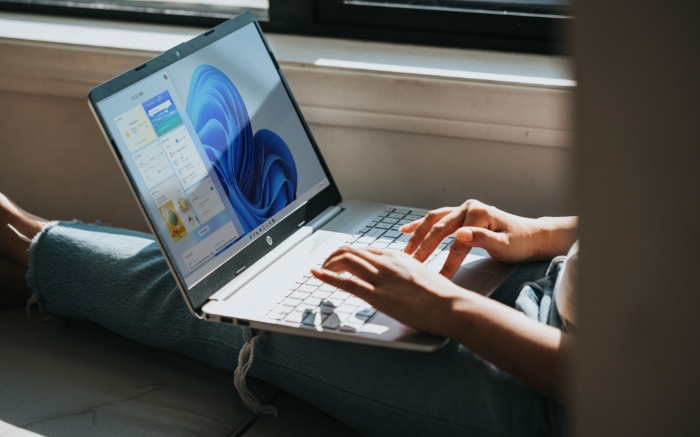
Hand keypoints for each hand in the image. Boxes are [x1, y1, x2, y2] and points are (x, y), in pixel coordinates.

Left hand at [311, 246, 463, 335]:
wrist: (452, 305)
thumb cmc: (442, 295)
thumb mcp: (421, 275)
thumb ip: (405, 274)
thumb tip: (399, 280)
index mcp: (397, 257)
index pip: (364, 250)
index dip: (347, 255)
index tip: (339, 261)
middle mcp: (386, 263)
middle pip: (350, 251)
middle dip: (332, 258)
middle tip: (325, 266)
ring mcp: (381, 278)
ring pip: (346, 261)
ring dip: (328, 265)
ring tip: (320, 271)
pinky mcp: (379, 296)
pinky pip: (347, 282)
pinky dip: (328, 277)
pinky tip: (317, 275)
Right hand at [402, 200, 564, 277]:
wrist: (532, 236)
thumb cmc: (521, 242)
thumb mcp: (505, 245)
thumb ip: (482, 239)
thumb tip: (460, 234)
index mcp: (479, 213)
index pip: (457, 242)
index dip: (446, 262)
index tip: (437, 278)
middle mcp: (469, 207)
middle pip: (440, 229)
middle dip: (424, 248)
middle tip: (412, 265)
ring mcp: (464, 209)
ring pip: (434, 221)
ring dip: (418, 236)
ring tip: (406, 251)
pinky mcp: (461, 215)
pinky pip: (437, 218)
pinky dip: (421, 224)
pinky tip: (406, 230)